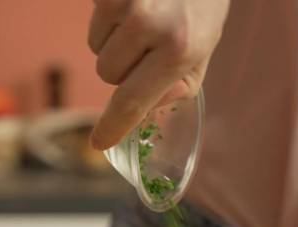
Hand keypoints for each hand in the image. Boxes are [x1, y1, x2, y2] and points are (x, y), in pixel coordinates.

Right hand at [88, 0, 229, 149]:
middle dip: (124, 68)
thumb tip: (146, 109)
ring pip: (97, 49)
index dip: (113, 125)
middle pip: (108, 75)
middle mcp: (150, 26)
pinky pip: (94, 22)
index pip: (133, 101)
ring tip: (144, 20)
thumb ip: (179, 87)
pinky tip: (135, 4)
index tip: (99, 142)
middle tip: (149, 45)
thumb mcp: (203, 51)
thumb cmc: (201, 6)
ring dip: (116, 43)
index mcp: (180, 50)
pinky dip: (109, 20)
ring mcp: (125, 1)